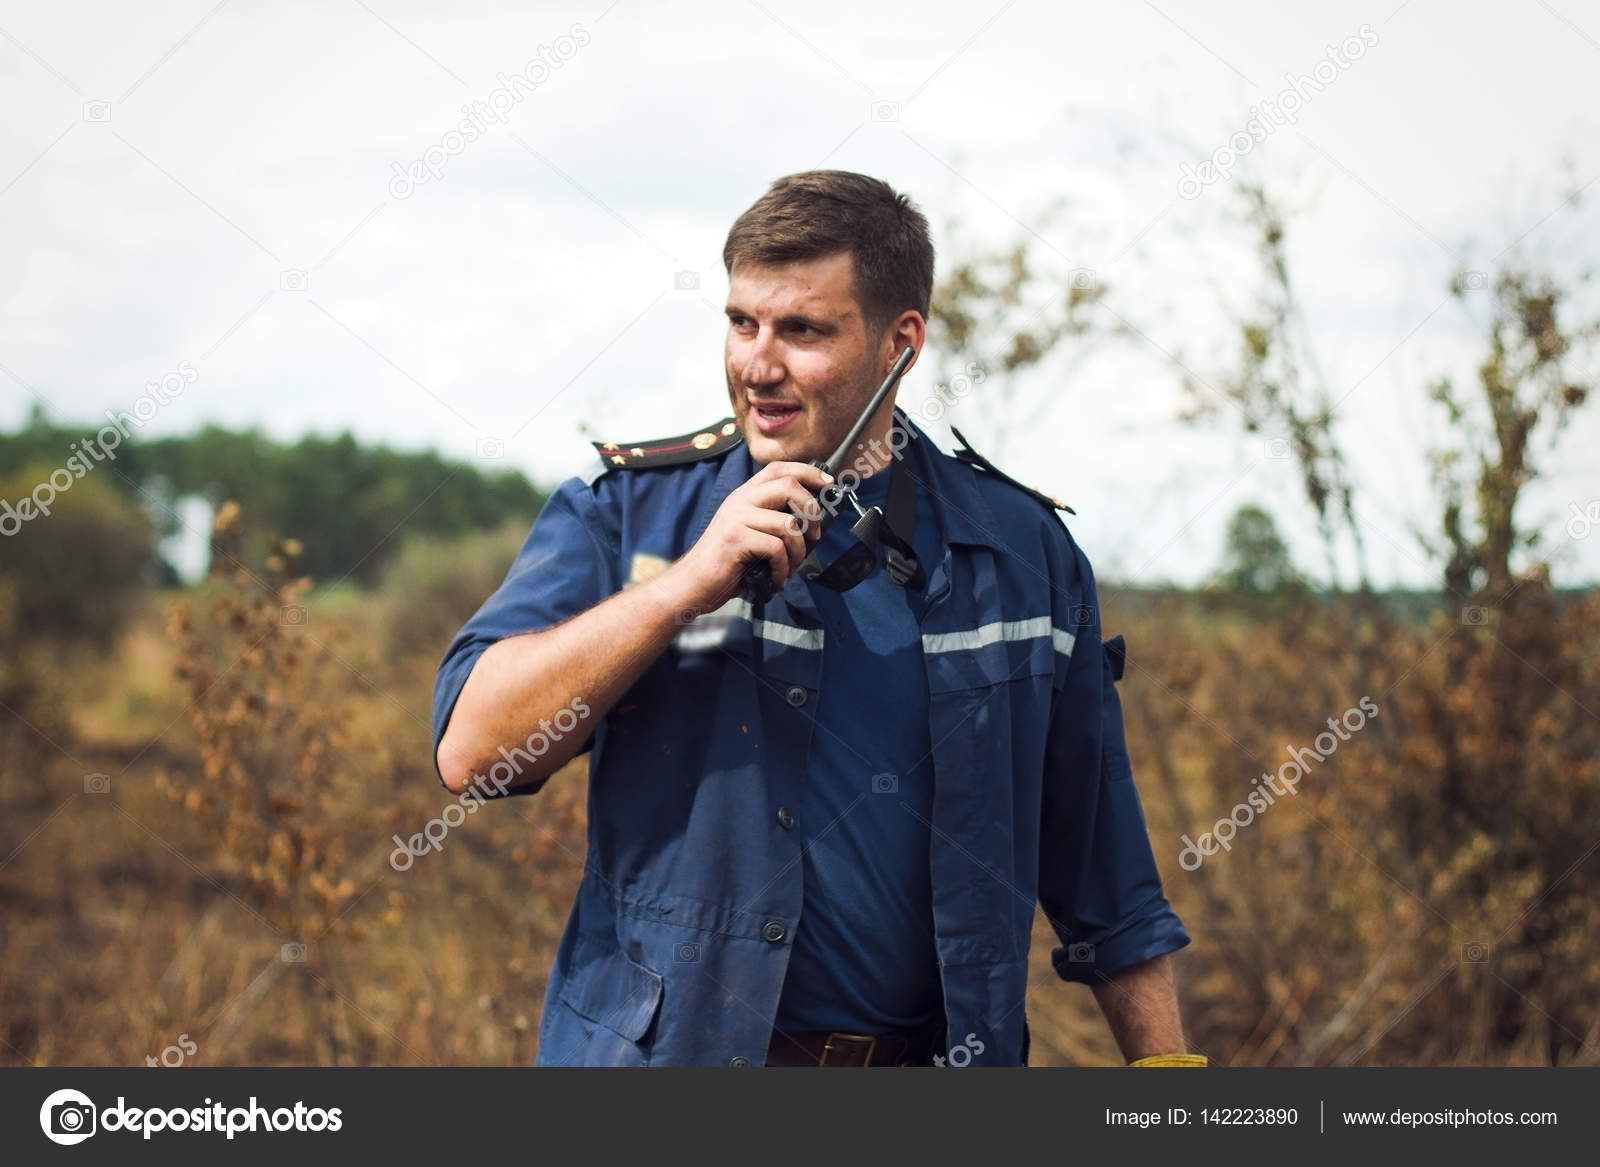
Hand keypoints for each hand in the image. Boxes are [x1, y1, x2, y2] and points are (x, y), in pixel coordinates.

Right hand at [660, 460, 831, 613]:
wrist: (693, 584)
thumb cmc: (726, 563)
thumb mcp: (748, 531)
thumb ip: (771, 519)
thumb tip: (812, 519)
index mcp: (744, 495)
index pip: (779, 469)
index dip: (807, 472)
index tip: (828, 484)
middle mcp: (740, 500)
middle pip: (788, 486)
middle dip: (812, 512)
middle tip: (814, 537)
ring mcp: (736, 518)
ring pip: (788, 523)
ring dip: (799, 551)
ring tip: (792, 567)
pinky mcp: (736, 539)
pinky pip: (777, 548)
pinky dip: (784, 568)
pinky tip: (778, 578)